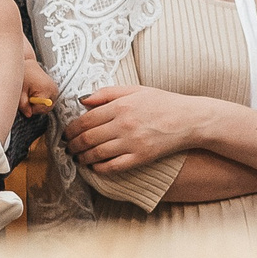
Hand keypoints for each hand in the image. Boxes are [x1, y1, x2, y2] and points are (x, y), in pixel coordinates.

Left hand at [20, 55, 57, 118]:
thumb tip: (28, 115)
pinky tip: (35, 93)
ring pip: (47, 106)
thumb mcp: (20, 91)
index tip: (25, 102)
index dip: (31, 108)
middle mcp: (54, 90)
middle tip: (28, 98)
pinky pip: (48, 101)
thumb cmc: (24, 75)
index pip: (41, 108)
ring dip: (38, 104)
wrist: (29, 65)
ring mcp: (55, 90)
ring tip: (31, 94)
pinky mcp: (54, 90)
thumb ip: (23, 104)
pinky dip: (41, 100)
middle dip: (35, 107)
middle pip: (46, 109)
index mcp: (46, 89)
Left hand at [64, 84, 215, 173]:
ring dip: (82, 157)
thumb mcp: (136, 90)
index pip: (86, 120)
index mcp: (121, 106)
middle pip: (87, 138)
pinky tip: (94, 166)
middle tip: (68, 147)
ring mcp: (132, 143)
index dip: (71, 129)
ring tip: (78, 158)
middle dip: (73, 145)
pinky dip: (99, 168)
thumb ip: (107, 93)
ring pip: (96, 153)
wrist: (190, 119)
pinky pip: (113, 166)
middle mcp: (124, 124)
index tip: (66, 133)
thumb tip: (83, 100)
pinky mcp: (141, 157)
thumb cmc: (163, 103)